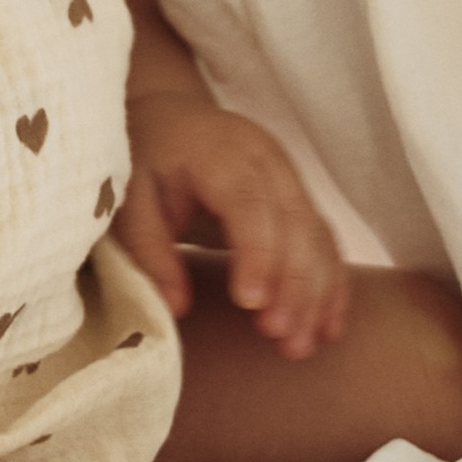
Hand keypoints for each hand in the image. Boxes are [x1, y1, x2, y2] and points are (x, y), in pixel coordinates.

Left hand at [115, 93, 349, 359]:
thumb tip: (177, 306)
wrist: (169, 115)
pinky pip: (324, 242)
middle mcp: (265, 160)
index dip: (256, 253)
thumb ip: (149, 249)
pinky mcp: (300, 197)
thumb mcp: (130, 199)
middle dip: (293, 285)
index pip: (248, 203)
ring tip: (300, 346)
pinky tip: (328, 327)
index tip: (251, 304)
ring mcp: (289, 177)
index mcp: (219, 152)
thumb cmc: (144, 160)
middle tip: (281, 337)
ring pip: (317, 237)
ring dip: (316, 294)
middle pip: (294, 223)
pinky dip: (331, 285)